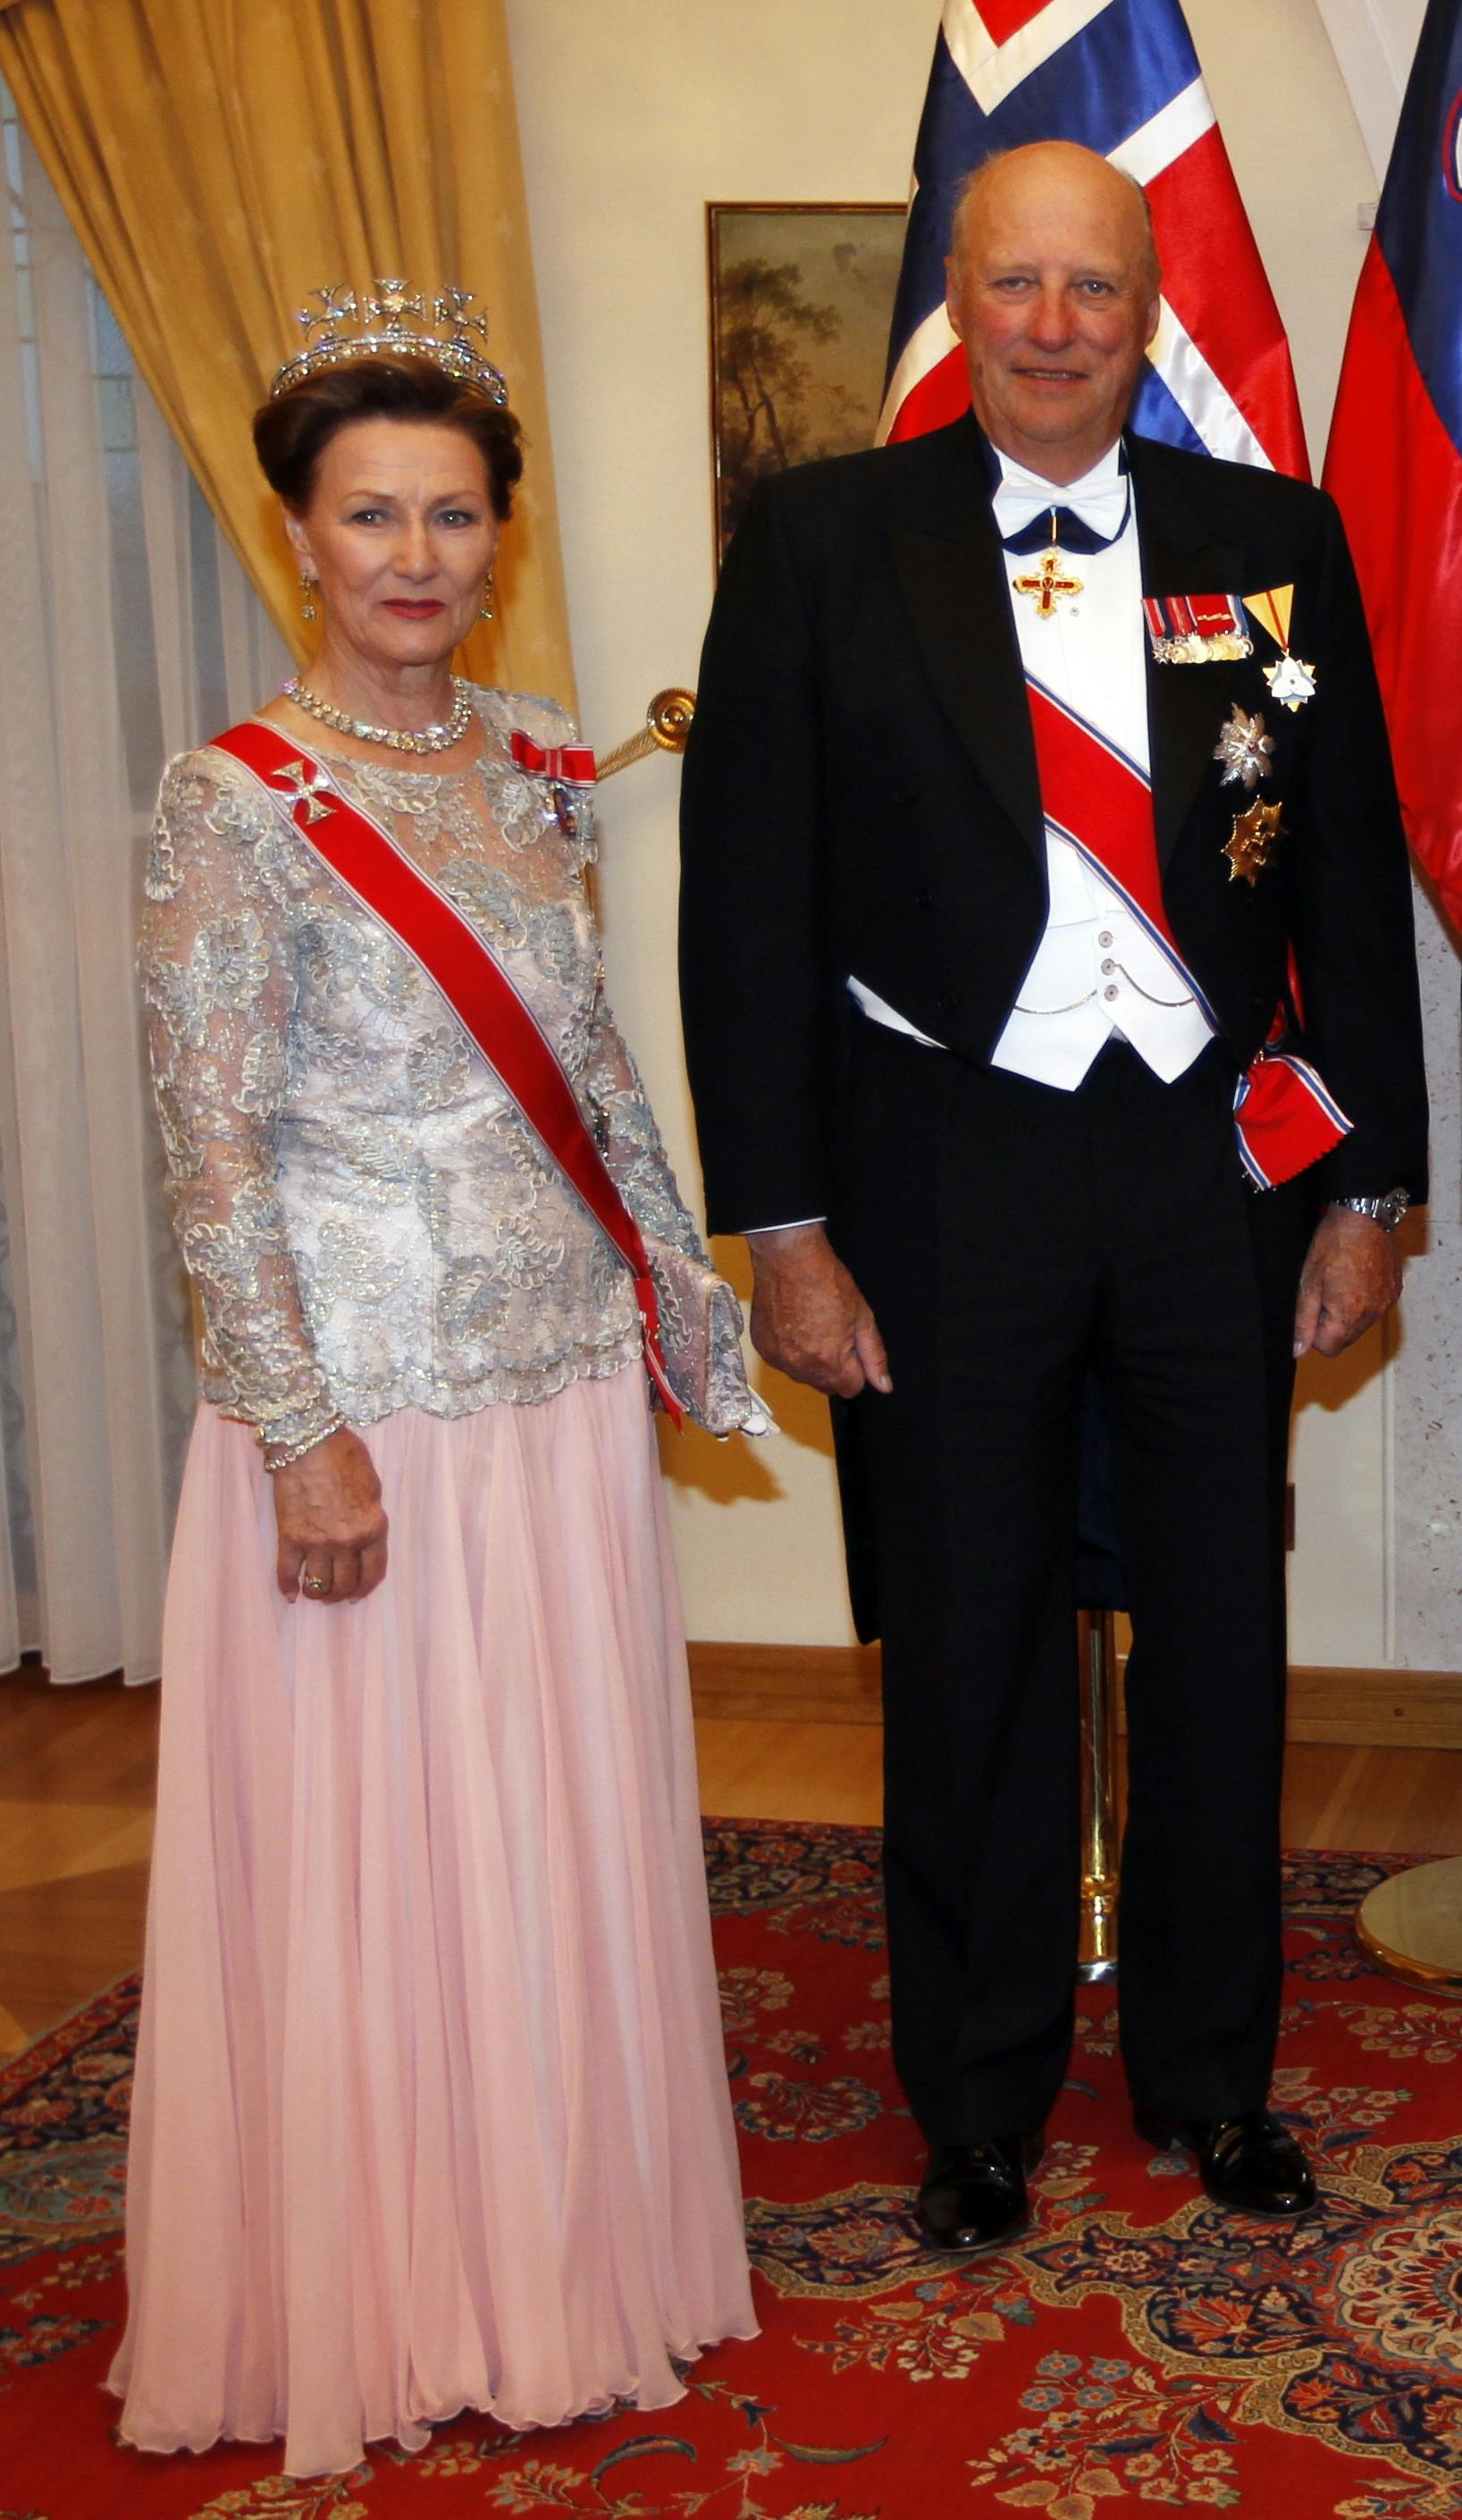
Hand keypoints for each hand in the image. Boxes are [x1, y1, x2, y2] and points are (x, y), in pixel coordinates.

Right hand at [272, 1427, 388, 1602]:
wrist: (308, 1441)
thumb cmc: (344, 1455)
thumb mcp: (373, 1485)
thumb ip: (370, 1514)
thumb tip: (365, 1532)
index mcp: (373, 1528)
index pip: (373, 1572)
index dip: (365, 1588)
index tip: (357, 1593)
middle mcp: (347, 1541)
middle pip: (346, 1583)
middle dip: (341, 1594)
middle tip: (335, 1595)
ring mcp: (317, 1542)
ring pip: (320, 1585)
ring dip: (318, 1594)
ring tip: (315, 1593)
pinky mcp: (290, 1537)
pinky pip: (287, 1572)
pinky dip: (288, 1587)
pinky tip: (290, 1594)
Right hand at [747, 1224, 892, 1398]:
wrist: (790, 1259)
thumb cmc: (826, 1282)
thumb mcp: (862, 1318)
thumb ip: (874, 1356)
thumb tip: (884, 1385)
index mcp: (829, 1362)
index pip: (850, 1389)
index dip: (855, 1369)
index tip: (849, 1348)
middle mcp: (801, 1366)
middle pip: (825, 1385)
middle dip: (832, 1367)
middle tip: (831, 1333)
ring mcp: (779, 1359)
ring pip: (802, 1375)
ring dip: (809, 1361)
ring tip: (810, 1327)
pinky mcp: (762, 1349)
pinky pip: (782, 1362)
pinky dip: (788, 1351)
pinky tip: (793, 1325)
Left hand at [1292, 1206, 1402, 1359]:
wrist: (1364, 1216)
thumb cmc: (1334, 1244)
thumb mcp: (1309, 1282)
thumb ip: (1303, 1320)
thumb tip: (1298, 1349)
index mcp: (1350, 1314)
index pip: (1329, 1348)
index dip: (1314, 1332)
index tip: (1312, 1309)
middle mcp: (1373, 1313)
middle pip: (1346, 1338)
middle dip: (1331, 1323)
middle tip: (1324, 1292)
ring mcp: (1386, 1302)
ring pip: (1360, 1324)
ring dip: (1347, 1312)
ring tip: (1339, 1282)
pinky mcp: (1394, 1291)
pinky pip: (1374, 1309)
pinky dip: (1363, 1301)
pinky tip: (1355, 1278)